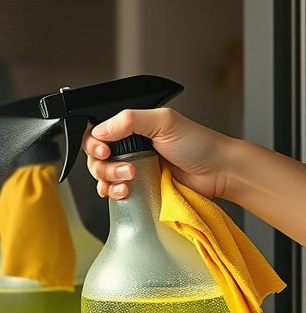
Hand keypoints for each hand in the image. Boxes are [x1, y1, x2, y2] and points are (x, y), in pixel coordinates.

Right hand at [82, 107, 232, 199]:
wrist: (218, 172)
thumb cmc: (198, 144)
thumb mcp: (163, 122)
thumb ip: (129, 120)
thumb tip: (100, 130)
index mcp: (133, 126)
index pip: (98, 132)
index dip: (95, 143)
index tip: (104, 150)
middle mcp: (130, 145)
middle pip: (96, 156)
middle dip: (103, 165)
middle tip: (126, 167)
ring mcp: (134, 167)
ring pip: (102, 175)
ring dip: (109, 179)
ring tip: (129, 179)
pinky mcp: (139, 187)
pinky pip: (114, 192)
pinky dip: (113, 193)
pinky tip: (124, 192)